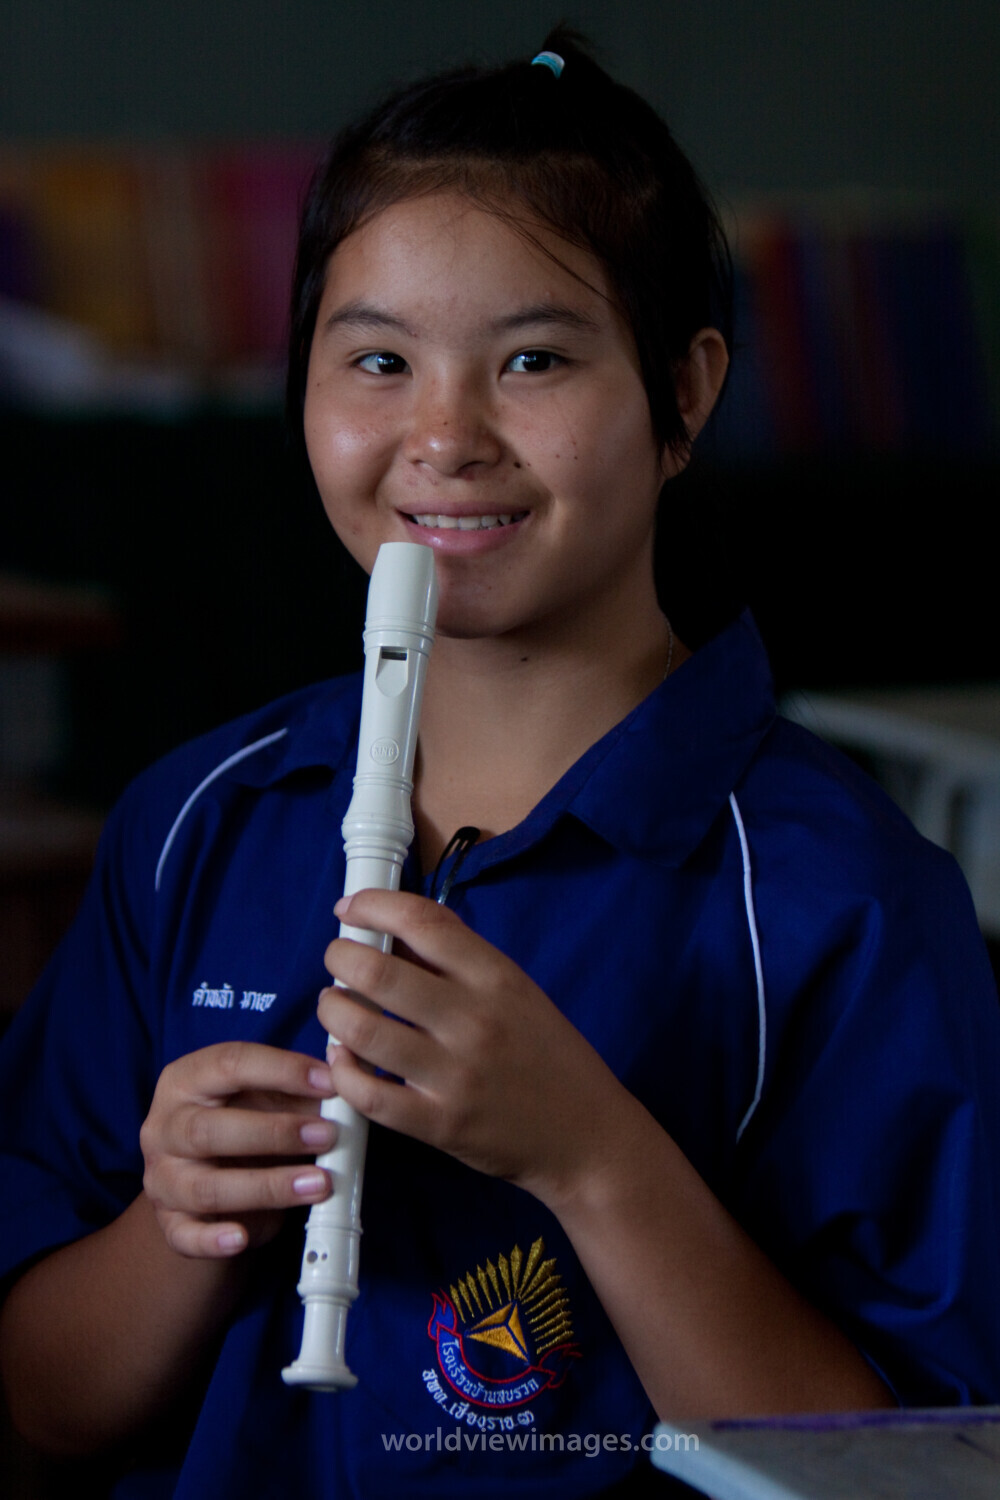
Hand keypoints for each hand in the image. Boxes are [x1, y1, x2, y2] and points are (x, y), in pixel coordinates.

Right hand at [140, 1042, 335, 1257]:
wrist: (202, 1177)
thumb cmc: (238, 1123)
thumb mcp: (263, 1099)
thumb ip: (296, 1094)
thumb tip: (345, 1090)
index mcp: (186, 1080)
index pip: (229, 1064)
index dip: (282, 1070)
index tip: (329, 1083)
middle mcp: (164, 1127)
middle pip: (208, 1129)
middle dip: (274, 1133)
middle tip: (327, 1136)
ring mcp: (162, 1178)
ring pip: (205, 1187)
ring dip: (267, 1187)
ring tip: (318, 1184)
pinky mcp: (168, 1222)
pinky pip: (186, 1235)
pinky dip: (213, 1240)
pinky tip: (242, 1238)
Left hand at [319, 890, 635, 1207]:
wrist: (586, 1135)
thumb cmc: (547, 1056)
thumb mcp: (515, 991)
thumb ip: (458, 961)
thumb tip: (392, 933)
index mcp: (496, 977)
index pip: (423, 921)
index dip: (373, 905)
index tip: (349, 909)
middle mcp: (474, 1020)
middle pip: (378, 972)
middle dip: (339, 957)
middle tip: (337, 960)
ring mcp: (455, 1075)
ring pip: (362, 1030)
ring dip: (332, 1011)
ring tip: (335, 1006)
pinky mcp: (439, 1124)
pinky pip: (368, 1095)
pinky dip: (343, 1072)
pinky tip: (343, 1059)